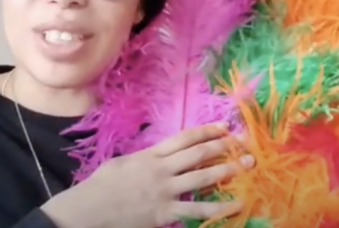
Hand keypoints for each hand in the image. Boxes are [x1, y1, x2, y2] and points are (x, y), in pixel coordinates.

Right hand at [41, 123, 253, 227]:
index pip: (184, 138)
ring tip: (247, 165)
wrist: (90, 209)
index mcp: (151, 155)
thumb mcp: (122, 163)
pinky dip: (219, 207)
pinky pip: (197, 209)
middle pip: (198, 154)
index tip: (224, 127)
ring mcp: (165, 191)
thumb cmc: (101, 186)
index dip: (206, 131)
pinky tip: (237, 204)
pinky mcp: (166, 212)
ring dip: (227, 170)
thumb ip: (144, 158)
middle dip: (223, 147)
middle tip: (244, 143)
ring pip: (202, 177)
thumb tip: (158, 156)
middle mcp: (162, 169)